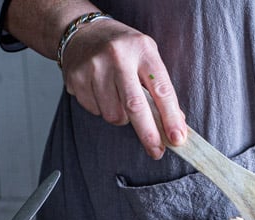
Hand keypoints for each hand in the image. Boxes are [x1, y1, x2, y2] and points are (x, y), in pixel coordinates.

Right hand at [60, 19, 186, 158]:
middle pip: (135, 106)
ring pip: (114, 115)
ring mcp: (94, 67)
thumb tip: (176, 124)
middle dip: (149, 134)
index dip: (171, 118)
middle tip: (157, 151)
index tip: (177, 138)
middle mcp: (118, 56)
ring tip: (119, 98)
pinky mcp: (76, 79)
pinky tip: (101, 92)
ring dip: (122, 117)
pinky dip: (103, 110)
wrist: (81, 33)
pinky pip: (96, 111)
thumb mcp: (147, 58)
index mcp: (142, 49)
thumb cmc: (123, 49)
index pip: (161, 90)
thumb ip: (161, 89)